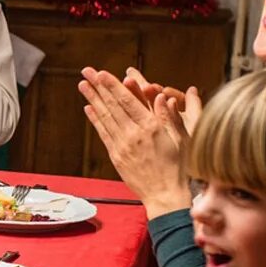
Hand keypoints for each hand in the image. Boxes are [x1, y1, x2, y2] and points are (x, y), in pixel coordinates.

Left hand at [79, 67, 191, 218]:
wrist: (166, 195)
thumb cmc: (180, 167)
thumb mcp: (182, 139)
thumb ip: (170, 117)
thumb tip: (163, 96)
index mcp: (151, 128)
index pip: (128, 102)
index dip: (114, 86)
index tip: (102, 73)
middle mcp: (134, 135)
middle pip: (113, 106)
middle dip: (98, 87)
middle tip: (86, 71)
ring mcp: (123, 146)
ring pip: (105, 118)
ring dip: (93, 99)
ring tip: (83, 84)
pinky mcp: (117, 156)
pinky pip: (104, 134)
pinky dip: (96, 120)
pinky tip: (89, 108)